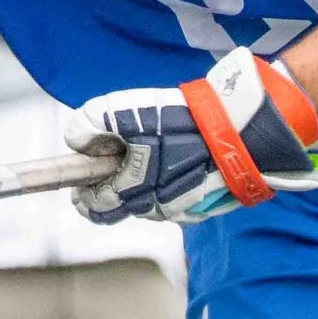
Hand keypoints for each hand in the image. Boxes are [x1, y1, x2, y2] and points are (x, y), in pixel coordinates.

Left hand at [66, 48, 317, 224]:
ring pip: (152, 203)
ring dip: (145, 186)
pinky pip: (179, 201)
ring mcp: (184, 208)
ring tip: (152, 158)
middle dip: (114, 190)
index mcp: (135, 188)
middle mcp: (158, 206)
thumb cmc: (184, 121)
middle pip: (125, 206)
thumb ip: (93, 122)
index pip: (98, 206)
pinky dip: (173, 186)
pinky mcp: (207, 206)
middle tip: (112, 169)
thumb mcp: (128, 110)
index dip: (85, 197)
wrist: (241, 130)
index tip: (79, 189)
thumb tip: (76, 140)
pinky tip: (179, 164)